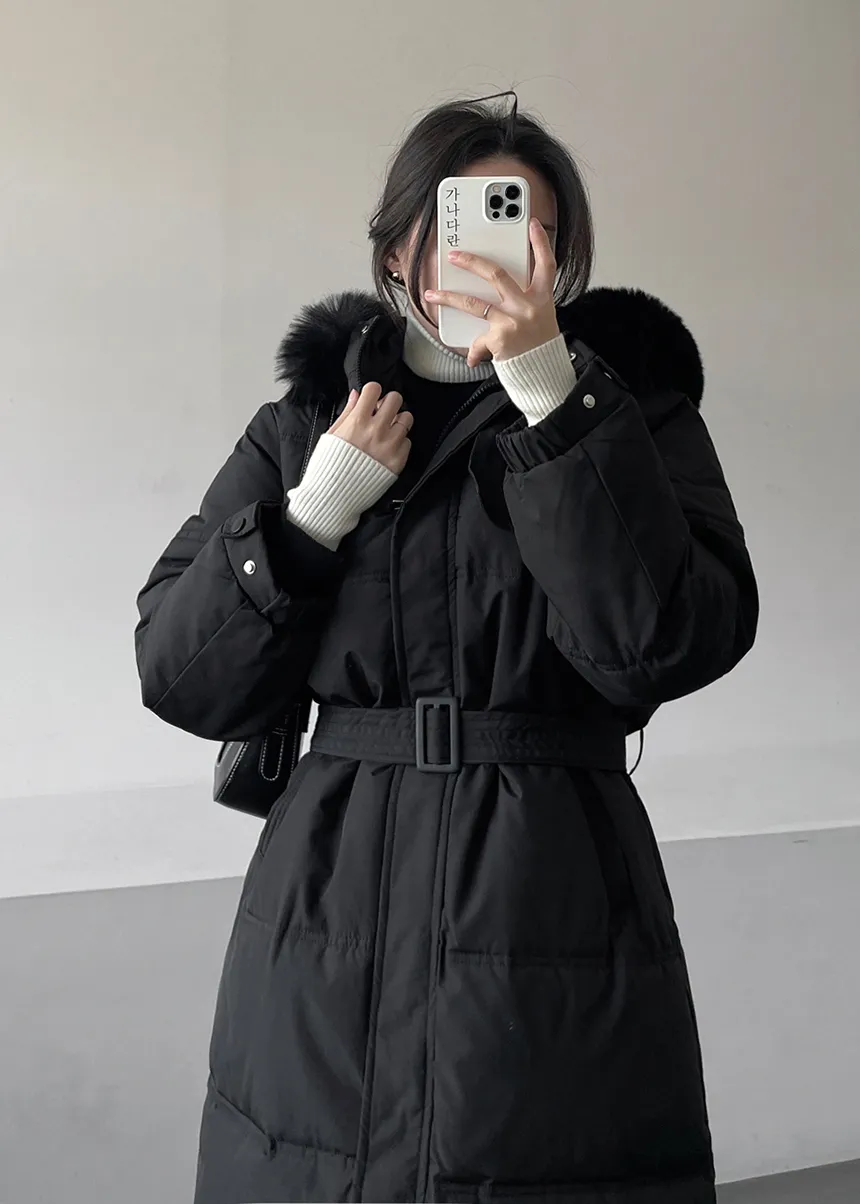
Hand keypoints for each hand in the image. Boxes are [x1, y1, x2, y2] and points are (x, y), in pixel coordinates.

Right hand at [328, 381, 412, 474]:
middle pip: (396, 399)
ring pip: (407, 419)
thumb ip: (348, 413)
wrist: (335, 496)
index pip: (374, 389)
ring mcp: (389, 446)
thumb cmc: (329, 465)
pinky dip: (400, 443)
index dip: (373, 392)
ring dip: (398, 421)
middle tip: (383, 413)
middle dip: (389, 403)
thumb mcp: (332, 435)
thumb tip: (357, 395)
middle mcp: (376, 431)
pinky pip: (407, 442)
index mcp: (357, 421)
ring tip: (389, 429)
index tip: (371, 400)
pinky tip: (388, 448)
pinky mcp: (398, 461)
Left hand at [424, 218, 559, 367]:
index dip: (541, 242)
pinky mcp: (499, 338)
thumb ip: (524, 301)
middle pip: (497, 274)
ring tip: (433, 293)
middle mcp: (528, 306)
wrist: (543, 375)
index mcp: (542, 298)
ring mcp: (512, 321)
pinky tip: (472, 357)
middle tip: (455, 255)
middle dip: (472, 262)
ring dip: (449, 297)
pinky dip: (473, 350)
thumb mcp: (541, 318)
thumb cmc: (539, 346)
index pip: (546, 264)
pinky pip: (477, 341)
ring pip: (474, 303)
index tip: (533, 224)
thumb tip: (496, 294)